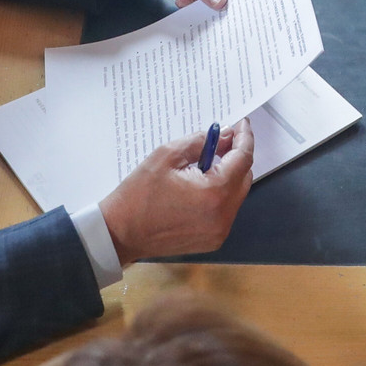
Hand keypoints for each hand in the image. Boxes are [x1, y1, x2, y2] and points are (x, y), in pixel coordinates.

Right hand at [99, 120, 254, 265]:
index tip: (241, 124)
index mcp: (214, 193)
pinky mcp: (212, 241)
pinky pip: (226, 211)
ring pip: (236, 195)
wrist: (120, 234)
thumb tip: (224, 136)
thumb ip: (200, 142)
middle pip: (244, 177)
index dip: (244, 138)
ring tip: (206, 163)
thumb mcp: (167, 156)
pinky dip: (220, 194)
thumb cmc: (138, 194)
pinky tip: (201, 185)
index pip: (243, 159)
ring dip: (228, 175)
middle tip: (221, 141)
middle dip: (236, 156)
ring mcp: (219, 232)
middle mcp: (223, 216)